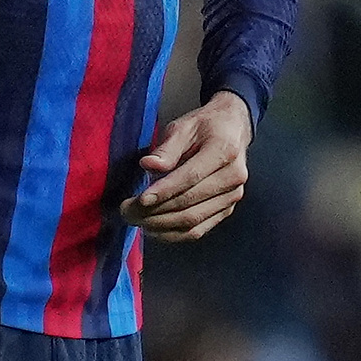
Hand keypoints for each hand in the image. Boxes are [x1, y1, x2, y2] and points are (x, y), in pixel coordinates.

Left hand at [120, 90, 250, 242]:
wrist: (232, 129)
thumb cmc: (204, 126)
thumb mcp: (183, 126)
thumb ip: (166, 149)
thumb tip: (147, 165)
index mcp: (224, 150)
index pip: (191, 177)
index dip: (164, 190)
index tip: (140, 199)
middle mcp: (233, 177)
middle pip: (190, 203)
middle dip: (155, 211)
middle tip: (127, 211)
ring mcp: (232, 196)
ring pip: (193, 220)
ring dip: (161, 225)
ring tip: (135, 220)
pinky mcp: (227, 209)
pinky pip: (199, 229)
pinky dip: (174, 234)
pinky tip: (153, 229)